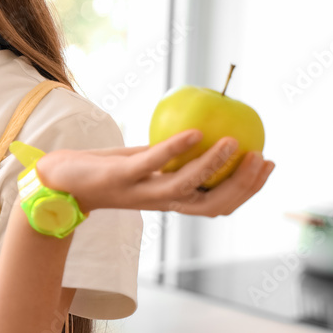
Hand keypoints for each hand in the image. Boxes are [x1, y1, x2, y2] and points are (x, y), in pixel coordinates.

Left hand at [34, 130, 274, 216]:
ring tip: (232, 143)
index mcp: (171, 200)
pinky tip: (196, 133)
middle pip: (212, 204)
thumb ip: (173, 154)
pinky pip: (152, 164)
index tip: (269, 163)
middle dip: (242, 184)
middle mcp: (159, 202)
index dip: (249, 189)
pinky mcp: (119, 179)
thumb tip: (207, 128)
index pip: (219, 204)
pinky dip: (176, 150)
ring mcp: (139, 192)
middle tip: (260, 157)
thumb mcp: (146, 160)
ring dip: (213, 165)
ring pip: (185, 186)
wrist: (63, 180)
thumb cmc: (107, 168)